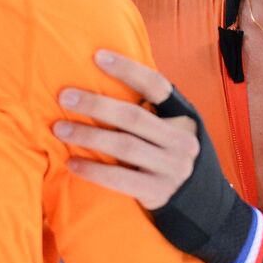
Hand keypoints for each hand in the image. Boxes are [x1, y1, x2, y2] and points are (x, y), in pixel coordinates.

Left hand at [54, 50, 197, 209]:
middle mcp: (181, 141)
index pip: (157, 86)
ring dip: (88, 135)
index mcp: (185, 117)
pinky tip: (72, 163)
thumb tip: (102, 80)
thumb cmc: (172, 157)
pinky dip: (94, 170)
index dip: (128, 70)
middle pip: (133, 116)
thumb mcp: (173, 131)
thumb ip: (150, 112)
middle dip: (96, 104)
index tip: (98, 56)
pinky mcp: (158, 192)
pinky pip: (120, 179)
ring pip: (124, 146)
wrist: (202, 205)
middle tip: (65, 97)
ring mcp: (172, 168)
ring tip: (59, 129)